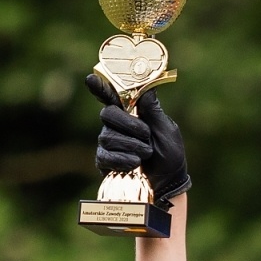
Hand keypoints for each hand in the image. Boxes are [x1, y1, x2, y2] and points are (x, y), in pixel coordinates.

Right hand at [85, 73, 190, 206]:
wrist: (168, 182)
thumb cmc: (169, 155)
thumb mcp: (167, 130)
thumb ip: (153, 110)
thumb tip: (146, 86)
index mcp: (131, 113)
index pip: (111, 96)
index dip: (99, 87)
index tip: (90, 78)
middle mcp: (116, 125)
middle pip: (107, 113)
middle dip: (128, 124)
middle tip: (146, 134)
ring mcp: (108, 143)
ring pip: (107, 136)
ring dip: (132, 145)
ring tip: (147, 154)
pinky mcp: (104, 161)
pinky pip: (105, 156)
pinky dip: (123, 159)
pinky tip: (134, 164)